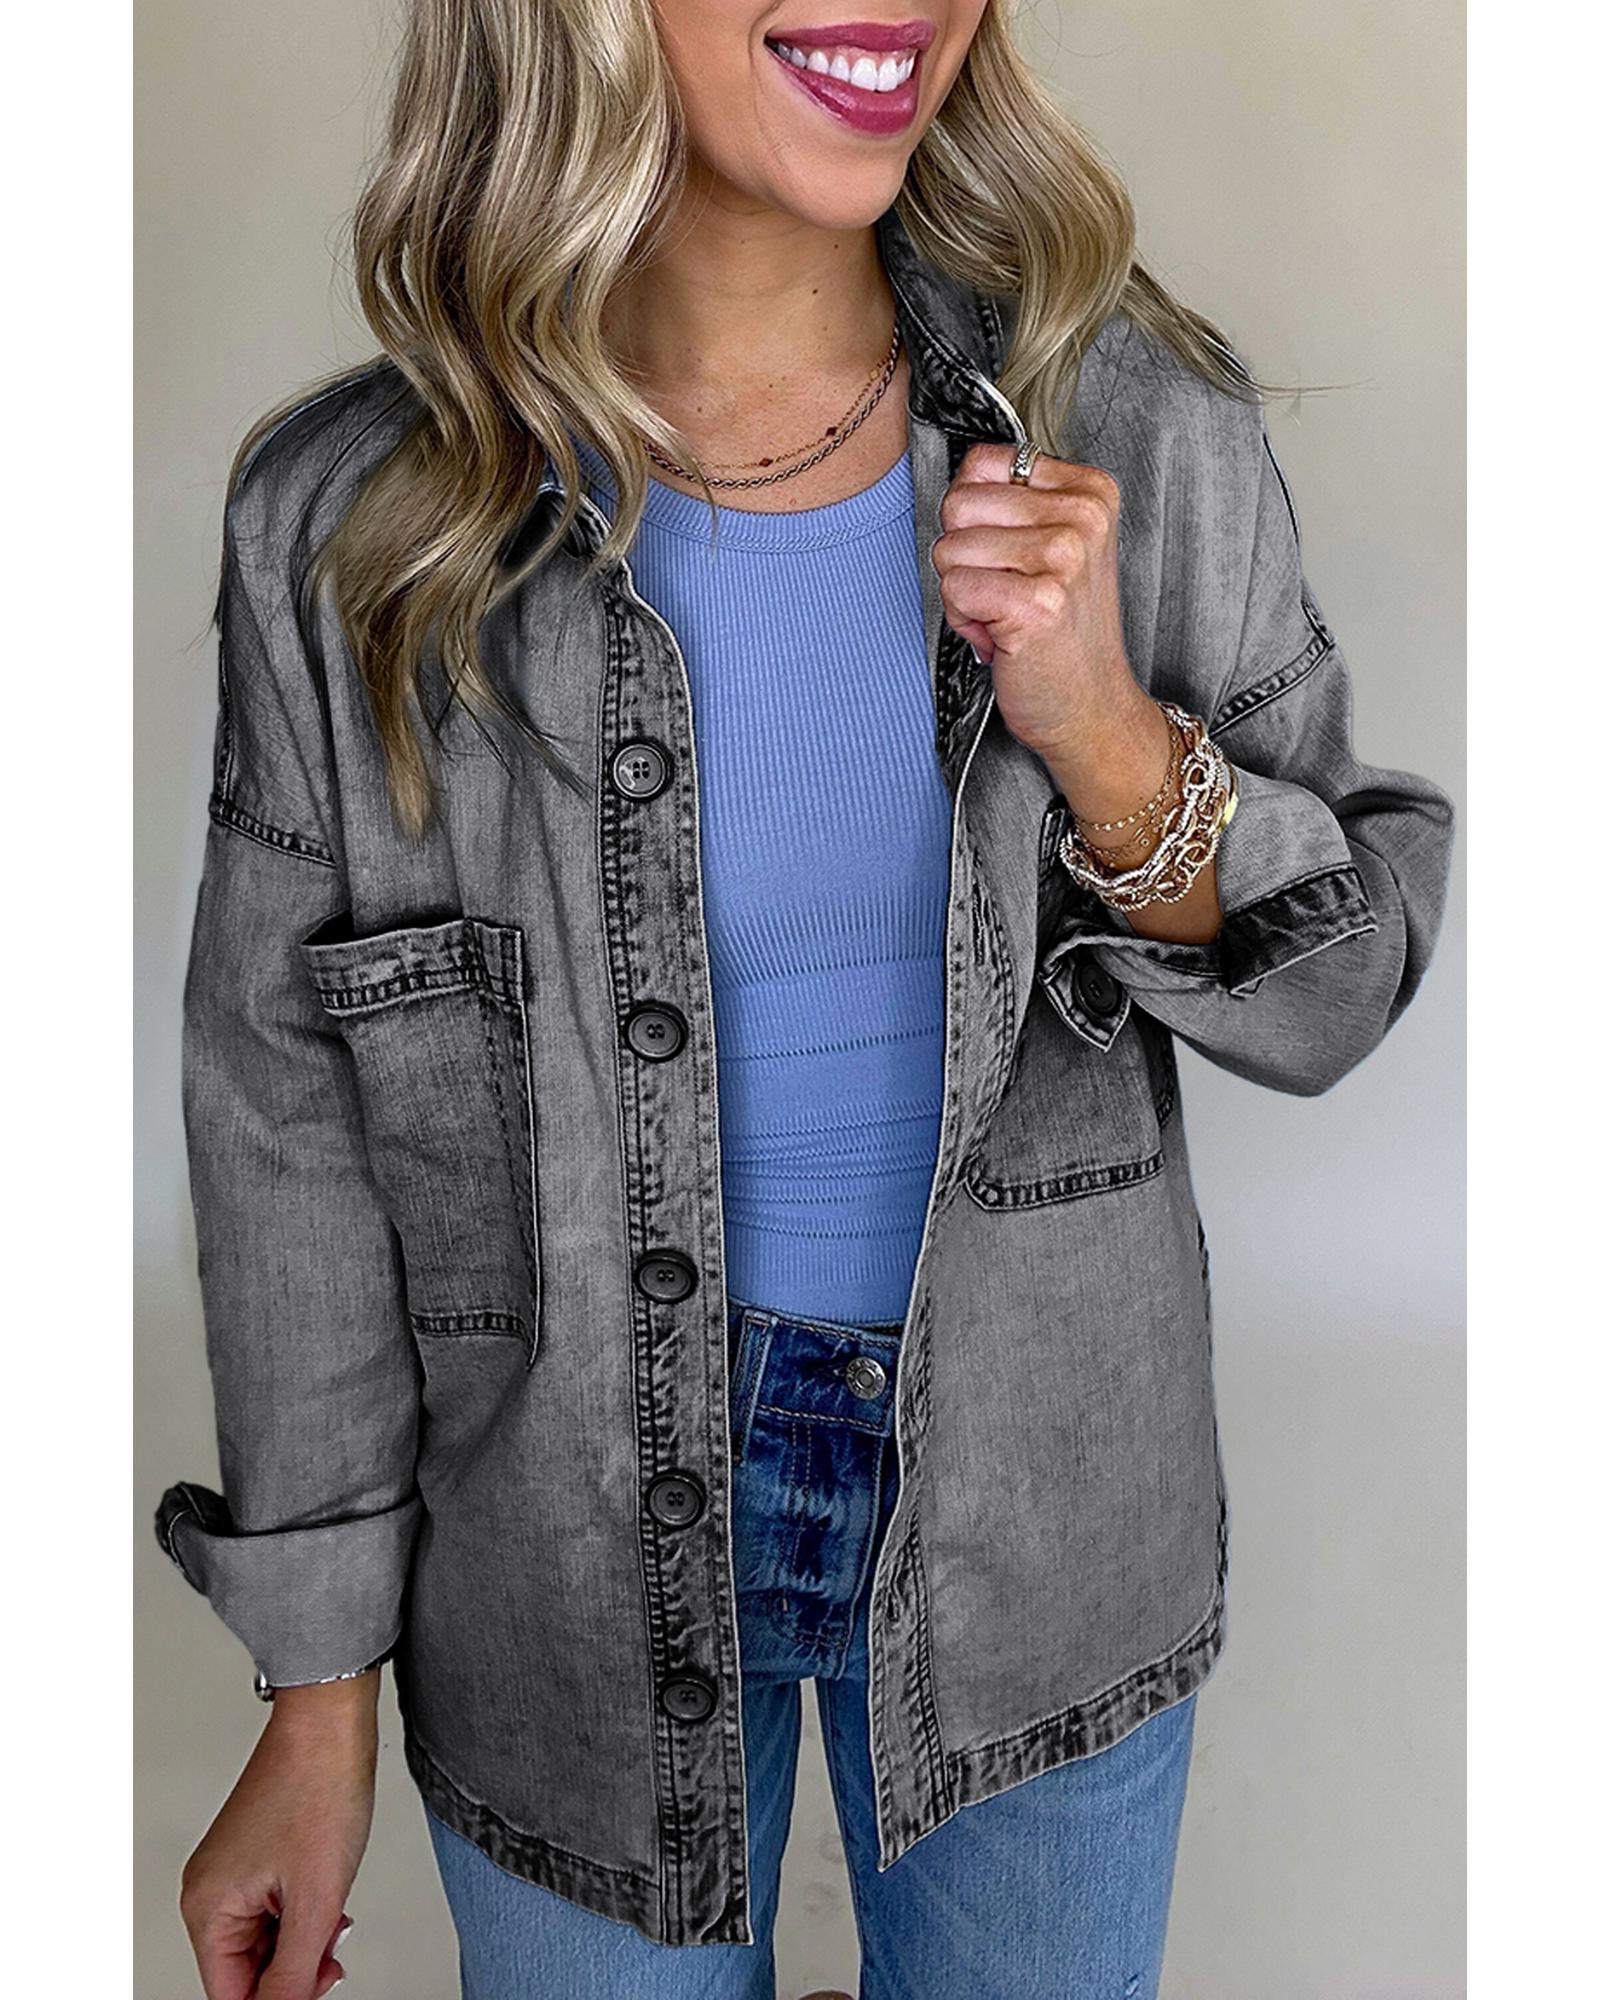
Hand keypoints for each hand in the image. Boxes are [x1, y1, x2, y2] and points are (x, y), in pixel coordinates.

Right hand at [179, 1673, 379, 1999]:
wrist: (331, 1723)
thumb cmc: (319, 1789)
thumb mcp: (315, 1900)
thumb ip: (293, 1973)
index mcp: (208, 1906)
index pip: (231, 1993)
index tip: (315, 1986)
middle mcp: (210, 1889)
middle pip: (246, 1969)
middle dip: (294, 1968)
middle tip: (333, 1952)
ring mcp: (231, 1870)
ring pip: (264, 1938)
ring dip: (303, 1939)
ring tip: (335, 1916)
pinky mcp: (254, 1854)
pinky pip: (272, 1907)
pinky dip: (302, 1912)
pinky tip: (328, 1896)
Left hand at [933, 440, 1223, 942]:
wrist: (1090, 705)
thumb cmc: (1061, 629)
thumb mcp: (1055, 546)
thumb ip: (1015, 503)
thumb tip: (955, 484)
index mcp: (1090, 490)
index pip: (981, 463)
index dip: (975, 517)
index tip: (1011, 556)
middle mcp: (1083, 516)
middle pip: (958, 503)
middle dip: (964, 557)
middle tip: (1005, 593)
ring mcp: (1063, 558)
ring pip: (949, 549)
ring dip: (963, 592)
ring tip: (1006, 616)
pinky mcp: (1036, 603)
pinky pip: (953, 590)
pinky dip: (964, 622)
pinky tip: (1002, 639)